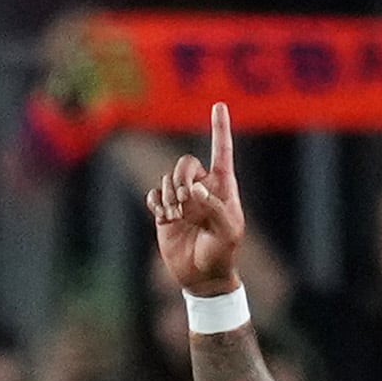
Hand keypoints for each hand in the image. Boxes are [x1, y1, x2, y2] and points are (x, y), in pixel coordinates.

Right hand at [147, 104, 246, 298]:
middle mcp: (201, 187)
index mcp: (222, 186)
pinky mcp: (164, 210)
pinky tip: (164, 218)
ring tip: (178, 219)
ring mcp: (181, 198)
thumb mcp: (227, 231)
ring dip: (169, 198)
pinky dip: (156, 204)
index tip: (219, 105)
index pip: (222, 151)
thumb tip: (192, 188)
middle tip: (185, 204)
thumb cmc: (222, 252)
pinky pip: (154, 194)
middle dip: (181, 178)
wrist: (202, 275)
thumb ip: (212, 206)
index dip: (220, 128)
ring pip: (167, 179)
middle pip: (185, 162)